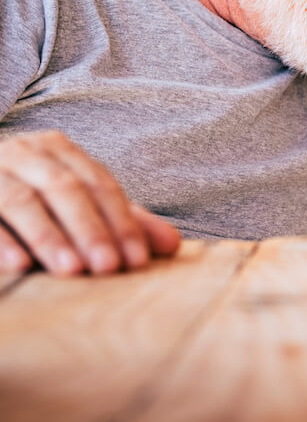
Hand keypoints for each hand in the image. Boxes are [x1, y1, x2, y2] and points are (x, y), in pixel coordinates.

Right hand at [0, 130, 180, 274]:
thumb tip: (174, 244)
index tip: (137, 260)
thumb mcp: (81, 204)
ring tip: (72, 270)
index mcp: (60, 150)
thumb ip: (123, 221)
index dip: (121, 222)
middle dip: (90, 230)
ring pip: (22, 201)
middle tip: (108, 268)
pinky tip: (19, 267)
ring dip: (49, 237)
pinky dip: (1, 242)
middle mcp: (26, 153)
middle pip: (65, 190)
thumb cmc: (34, 198)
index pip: (100, 185)